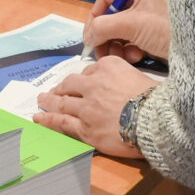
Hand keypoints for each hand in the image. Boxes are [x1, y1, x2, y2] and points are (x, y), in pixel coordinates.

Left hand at [34, 57, 156, 158]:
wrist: (155, 121)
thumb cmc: (155, 100)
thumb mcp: (140, 76)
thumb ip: (125, 77)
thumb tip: (122, 86)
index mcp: (108, 66)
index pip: (90, 70)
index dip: (84, 79)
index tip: (81, 83)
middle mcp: (93, 83)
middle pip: (71, 83)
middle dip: (61, 87)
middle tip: (54, 90)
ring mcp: (86, 106)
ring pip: (62, 102)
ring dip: (49, 101)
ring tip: (41, 101)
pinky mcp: (85, 128)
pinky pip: (61, 122)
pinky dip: (48, 119)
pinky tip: (39, 118)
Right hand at [84, 0, 171, 66]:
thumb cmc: (166, 28)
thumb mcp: (132, 24)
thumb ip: (103, 27)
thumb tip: (88, 37)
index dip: (95, 18)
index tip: (89, 38)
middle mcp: (145, 0)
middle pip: (113, 18)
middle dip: (107, 37)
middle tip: (102, 54)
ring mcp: (150, 18)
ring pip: (122, 33)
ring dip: (118, 47)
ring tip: (124, 57)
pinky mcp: (156, 35)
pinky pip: (134, 41)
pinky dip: (131, 51)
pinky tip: (137, 58)